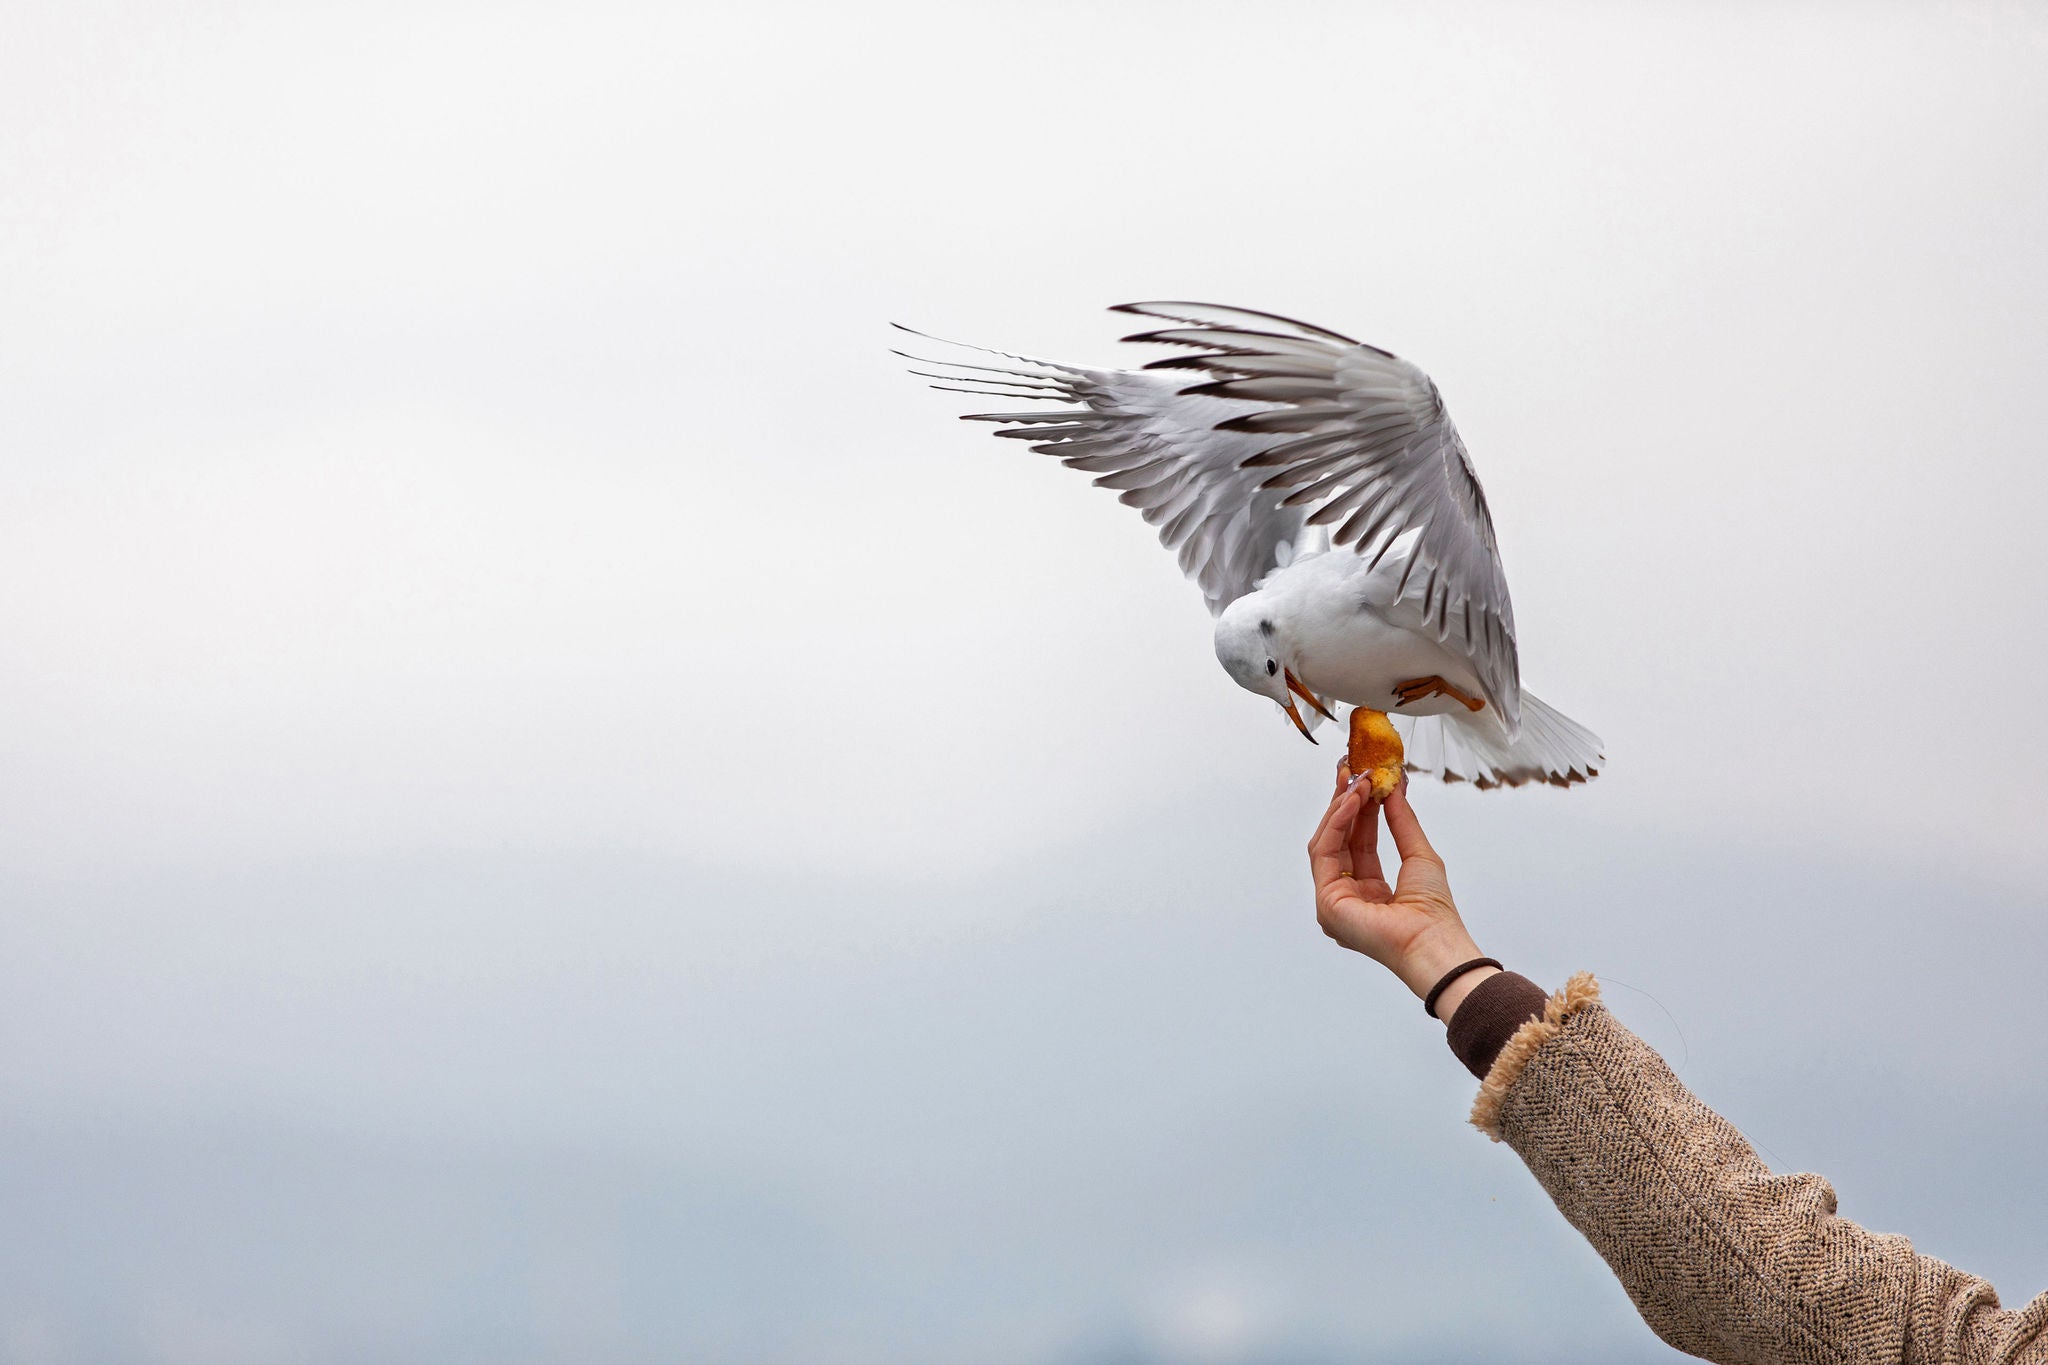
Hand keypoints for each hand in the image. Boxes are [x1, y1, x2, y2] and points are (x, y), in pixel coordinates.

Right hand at [1308, 760, 1497, 1018]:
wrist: (1434, 941)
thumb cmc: (1434, 911)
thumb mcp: (1419, 853)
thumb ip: (1401, 820)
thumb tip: (1394, 787)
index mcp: (1368, 889)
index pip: (1358, 840)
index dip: (1360, 807)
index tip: (1365, 778)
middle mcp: (1346, 895)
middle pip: (1337, 839)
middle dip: (1344, 802)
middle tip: (1352, 770)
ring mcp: (1332, 900)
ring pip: (1326, 842)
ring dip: (1341, 808)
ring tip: (1357, 780)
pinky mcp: (1326, 900)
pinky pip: (1324, 852)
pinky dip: (1337, 822)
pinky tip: (1353, 801)